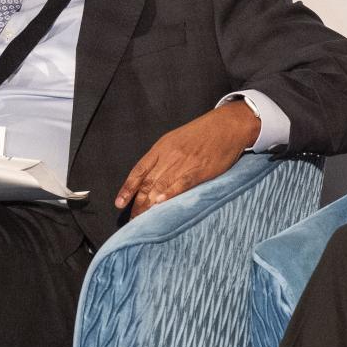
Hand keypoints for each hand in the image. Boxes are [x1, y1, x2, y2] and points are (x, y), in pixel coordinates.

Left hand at [115, 99, 257, 217]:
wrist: (227, 125)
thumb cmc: (202, 134)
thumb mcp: (176, 139)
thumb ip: (163, 157)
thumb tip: (150, 177)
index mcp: (161, 147)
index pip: (139, 170)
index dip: (128, 188)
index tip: (119, 203)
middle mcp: (169, 156)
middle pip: (147, 183)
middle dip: (138, 203)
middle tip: (132, 220)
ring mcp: (184, 163)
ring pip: (161, 186)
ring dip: (150, 205)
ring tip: (143, 220)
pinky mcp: (199, 170)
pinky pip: (181, 184)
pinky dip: (169, 194)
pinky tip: (161, 204)